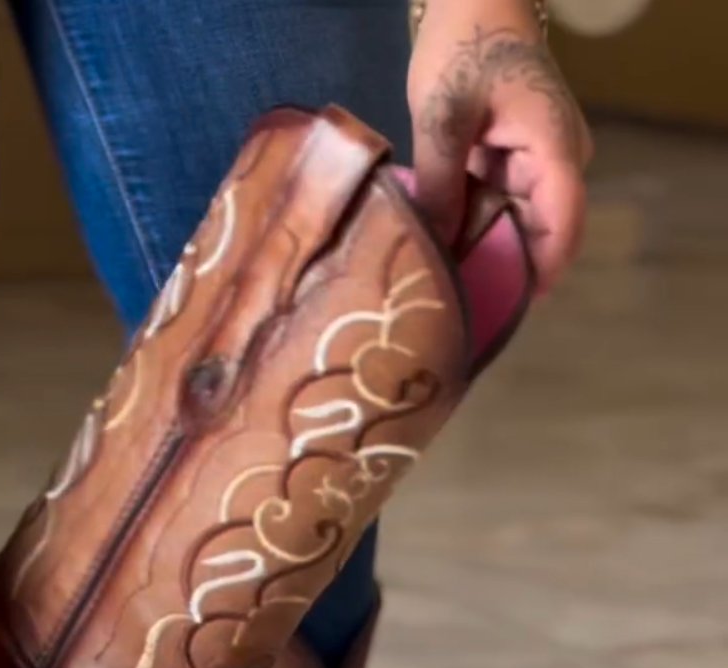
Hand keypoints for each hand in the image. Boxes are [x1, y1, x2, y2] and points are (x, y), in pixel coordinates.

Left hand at [408, 0, 592, 291]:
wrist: (474, 4)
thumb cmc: (464, 48)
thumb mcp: (444, 115)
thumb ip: (441, 182)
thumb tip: (434, 246)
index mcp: (555, 149)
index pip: (562, 225)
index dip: (540, 271)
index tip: (506, 307)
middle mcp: (556, 163)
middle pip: (542, 234)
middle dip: (507, 270)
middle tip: (462, 306)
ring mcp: (537, 165)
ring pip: (518, 226)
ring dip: (488, 252)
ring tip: (449, 287)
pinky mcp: (514, 165)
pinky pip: (500, 209)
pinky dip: (476, 229)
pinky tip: (445, 252)